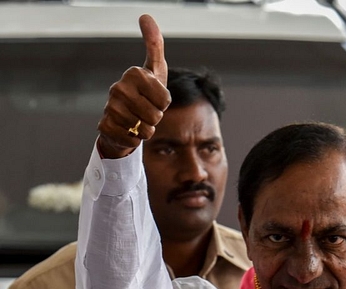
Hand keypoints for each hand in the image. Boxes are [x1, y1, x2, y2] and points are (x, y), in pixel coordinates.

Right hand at [97, 14, 170, 157]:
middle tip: (146, 112)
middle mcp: (118, 88)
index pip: (166, 100)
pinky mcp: (104, 127)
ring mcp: (109, 108)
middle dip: (156, 119)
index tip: (154, 98)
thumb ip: (154, 44)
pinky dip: (133, 140)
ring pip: (144, 130)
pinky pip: (131, 140)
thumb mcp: (155, 70)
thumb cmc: (144, 92)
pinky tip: (127, 131)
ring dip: (145, 130)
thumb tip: (145, 15)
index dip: (164, 104)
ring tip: (137, 121)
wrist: (123, 120)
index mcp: (134, 74)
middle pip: (156, 115)